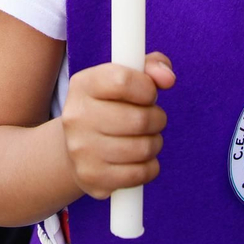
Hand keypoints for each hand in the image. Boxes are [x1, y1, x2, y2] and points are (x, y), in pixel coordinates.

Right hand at [60, 52, 174, 199]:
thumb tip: (168, 78)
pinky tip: (140, 159)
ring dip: (155, 143)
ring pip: (143, 148)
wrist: (75, 147)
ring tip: (146, 138)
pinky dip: (150, 167)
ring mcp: (81, 150)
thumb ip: (152, 66)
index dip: (147, 88)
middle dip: (157, 119)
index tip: (149, 94)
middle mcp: (76, 116)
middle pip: (139, 119)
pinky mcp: (91, 177)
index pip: (123, 80)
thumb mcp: (125, 76)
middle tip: (154, 119)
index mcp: (83, 84)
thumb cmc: (110, 106)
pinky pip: (139, 174)